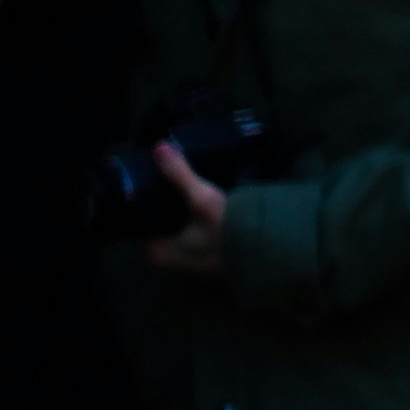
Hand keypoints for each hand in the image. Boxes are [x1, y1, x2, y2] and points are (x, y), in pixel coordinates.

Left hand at [142, 142, 228, 275]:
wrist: (271, 255)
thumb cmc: (231, 233)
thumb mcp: (204, 199)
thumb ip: (179, 173)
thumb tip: (158, 146)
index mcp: (158, 252)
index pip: (138, 221)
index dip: (142, 198)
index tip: (147, 178)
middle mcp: (169, 261)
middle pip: (158, 224)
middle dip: (162, 204)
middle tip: (165, 177)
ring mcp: (189, 263)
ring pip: (175, 230)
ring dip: (179, 213)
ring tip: (182, 187)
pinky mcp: (206, 259)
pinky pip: (191, 236)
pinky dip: (192, 222)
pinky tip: (199, 205)